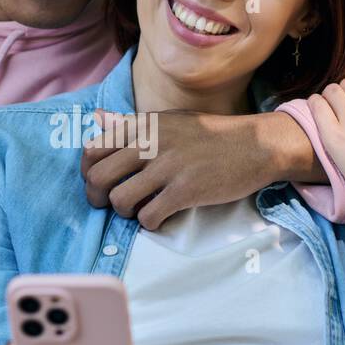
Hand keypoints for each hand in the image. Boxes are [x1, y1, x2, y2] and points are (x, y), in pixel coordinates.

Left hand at [80, 107, 314, 230]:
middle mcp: (150, 142)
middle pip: (98, 177)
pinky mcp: (185, 190)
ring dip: (125, 212)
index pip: (92, 149)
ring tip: (140, 209)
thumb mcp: (169, 121)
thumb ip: (132, 124)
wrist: (255, 145)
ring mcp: (167, 166)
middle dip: (97, 198)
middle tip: (112, 204)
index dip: (88, 172)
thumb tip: (97, 121)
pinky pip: (148, 217)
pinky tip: (162, 216)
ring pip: (120, 200)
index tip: (101, 182)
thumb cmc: (211, 136)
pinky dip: (150, 223)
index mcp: (143, 125)